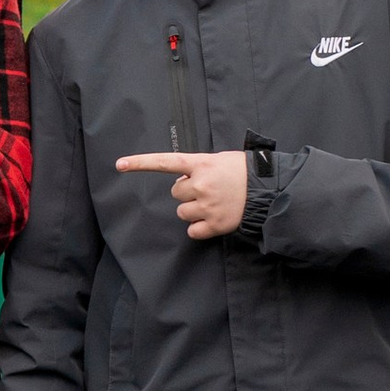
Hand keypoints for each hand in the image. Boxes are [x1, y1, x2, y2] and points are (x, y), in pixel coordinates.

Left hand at [117, 148, 249, 239]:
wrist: (269, 190)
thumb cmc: (245, 172)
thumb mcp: (220, 159)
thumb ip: (199, 166)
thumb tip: (185, 179)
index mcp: (201, 164)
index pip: (165, 162)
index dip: (141, 163)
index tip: (120, 164)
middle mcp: (201, 184)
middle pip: (176, 193)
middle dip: (188, 192)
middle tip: (208, 190)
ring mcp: (207, 205)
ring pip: (182, 212)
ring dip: (193, 210)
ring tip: (214, 204)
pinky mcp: (215, 224)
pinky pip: (192, 230)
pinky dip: (200, 227)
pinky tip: (213, 219)